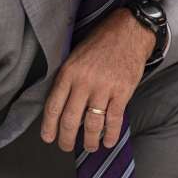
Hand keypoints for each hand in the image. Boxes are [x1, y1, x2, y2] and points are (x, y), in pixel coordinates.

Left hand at [41, 9, 153, 152]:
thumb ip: (68, 79)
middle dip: (66, 139)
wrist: (129, 30)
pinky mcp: (122, 92)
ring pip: (92, 124)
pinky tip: (108, 142)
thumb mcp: (75, 55)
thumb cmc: (101, 41)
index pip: (53, 106)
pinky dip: (111, 134)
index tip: (48, 138)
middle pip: (70, 120)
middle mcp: (84, 82)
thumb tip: (63, 105)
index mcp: (68, 73)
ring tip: (89, 147)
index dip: (49, 126)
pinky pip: (114, 120)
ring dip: (90, 141)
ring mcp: (104, 88)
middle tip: (66, 146)